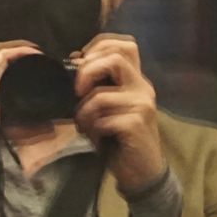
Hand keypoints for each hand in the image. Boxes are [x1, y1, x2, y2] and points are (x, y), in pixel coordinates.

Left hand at [71, 33, 166, 194]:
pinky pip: (103, 120)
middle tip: (77, 92)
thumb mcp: (108, 106)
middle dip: (86, 72)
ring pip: (101, 95)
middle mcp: (142, 87)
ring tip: (85, 125)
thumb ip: (98, 84)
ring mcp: (142, 105)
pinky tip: (96, 138)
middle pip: (114, 58)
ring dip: (83, 112)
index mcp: (135, 79)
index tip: (81, 62)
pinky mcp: (137, 124)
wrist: (142, 171)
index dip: (98, 45)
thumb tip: (74, 60)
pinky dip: (92, 129)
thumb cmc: (120, 137)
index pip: (124, 44)